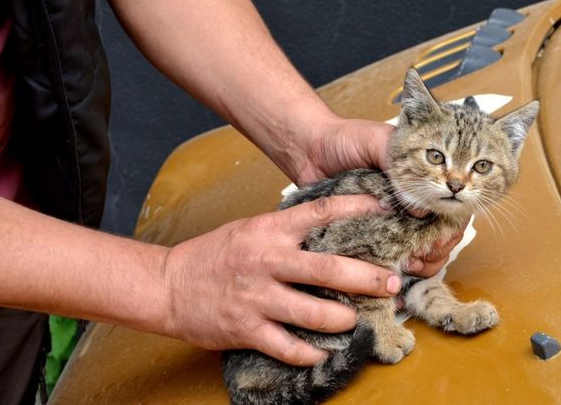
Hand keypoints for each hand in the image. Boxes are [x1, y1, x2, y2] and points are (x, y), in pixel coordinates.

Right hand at [160, 195, 399, 365]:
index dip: (357, 209)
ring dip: (344, 318)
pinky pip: (289, 346)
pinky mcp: (246, 329)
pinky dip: (312, 351)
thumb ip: (289, 231)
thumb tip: (335, 230)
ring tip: (357, 319)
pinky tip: (325, 350)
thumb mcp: (251, 229)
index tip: (386, 210)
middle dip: (368, 278)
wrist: (168, 285)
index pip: (321, 212)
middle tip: (392, 283)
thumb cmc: (215, 255)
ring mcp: (257, 296)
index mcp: (270, 230)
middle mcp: (266, 260)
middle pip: (328, 268)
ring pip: (314, 312)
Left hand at [303, 116, 464, 277]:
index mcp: (426, 177)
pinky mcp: (376, 235)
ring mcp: (398, 220)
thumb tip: (419, 210)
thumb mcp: (380, 141)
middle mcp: (417, 201)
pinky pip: (396, 257)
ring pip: (428, 252)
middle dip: (438, 249)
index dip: (451, 227)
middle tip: (420, 254)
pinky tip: (395, 270)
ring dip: (425, 263)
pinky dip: (401, 268)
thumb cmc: (346, 139)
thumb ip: (402, 170)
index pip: (455, 208)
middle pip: (446, 235)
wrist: (309, 149)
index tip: (436, 239)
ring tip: (407, 263)